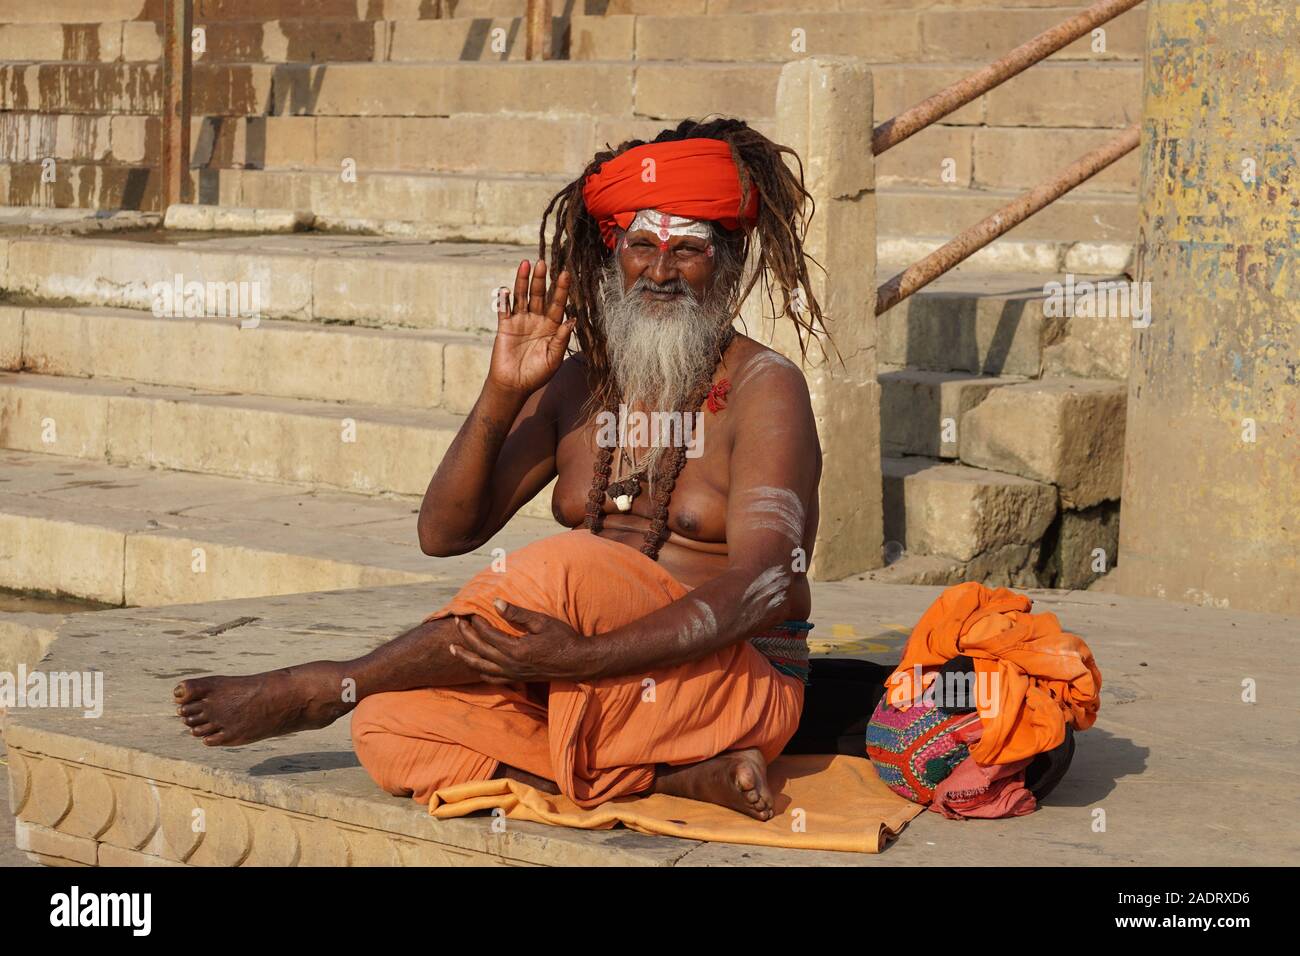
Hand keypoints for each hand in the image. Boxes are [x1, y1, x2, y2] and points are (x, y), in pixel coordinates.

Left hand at [449, 599, 593, 683]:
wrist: (577, 662)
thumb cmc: (562, 639)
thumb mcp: (541, 622)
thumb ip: (517, 613)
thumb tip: (495, 602)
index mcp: (515, 649)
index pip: (488, 634)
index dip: (476, 622)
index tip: (469, 612)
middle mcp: (510, 664)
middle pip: (479, 650)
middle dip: (465, 636)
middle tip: (456, 622)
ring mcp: (513, 674)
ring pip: (481, 667)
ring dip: (465, 656)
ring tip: (452, 648)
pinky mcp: (517, 678)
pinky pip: (492, 678)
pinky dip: (480, 671)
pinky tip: (475, 665)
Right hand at [487, 260, 572, 396]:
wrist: (514, 385)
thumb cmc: (537, 374)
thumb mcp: (554, 358)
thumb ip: (562, 339)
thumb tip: (573, 319)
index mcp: (552, 327)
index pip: (557, 304)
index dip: (561, 290)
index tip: (566, 274)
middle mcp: (537, 320)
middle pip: (539, 295)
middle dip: (541, 279)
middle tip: (544, 263)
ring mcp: (520, 321)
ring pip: (522, 297)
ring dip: (523, 281)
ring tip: (526, 264)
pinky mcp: (505, 326)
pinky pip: (505, 310)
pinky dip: (505, 300)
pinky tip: (507, 289)